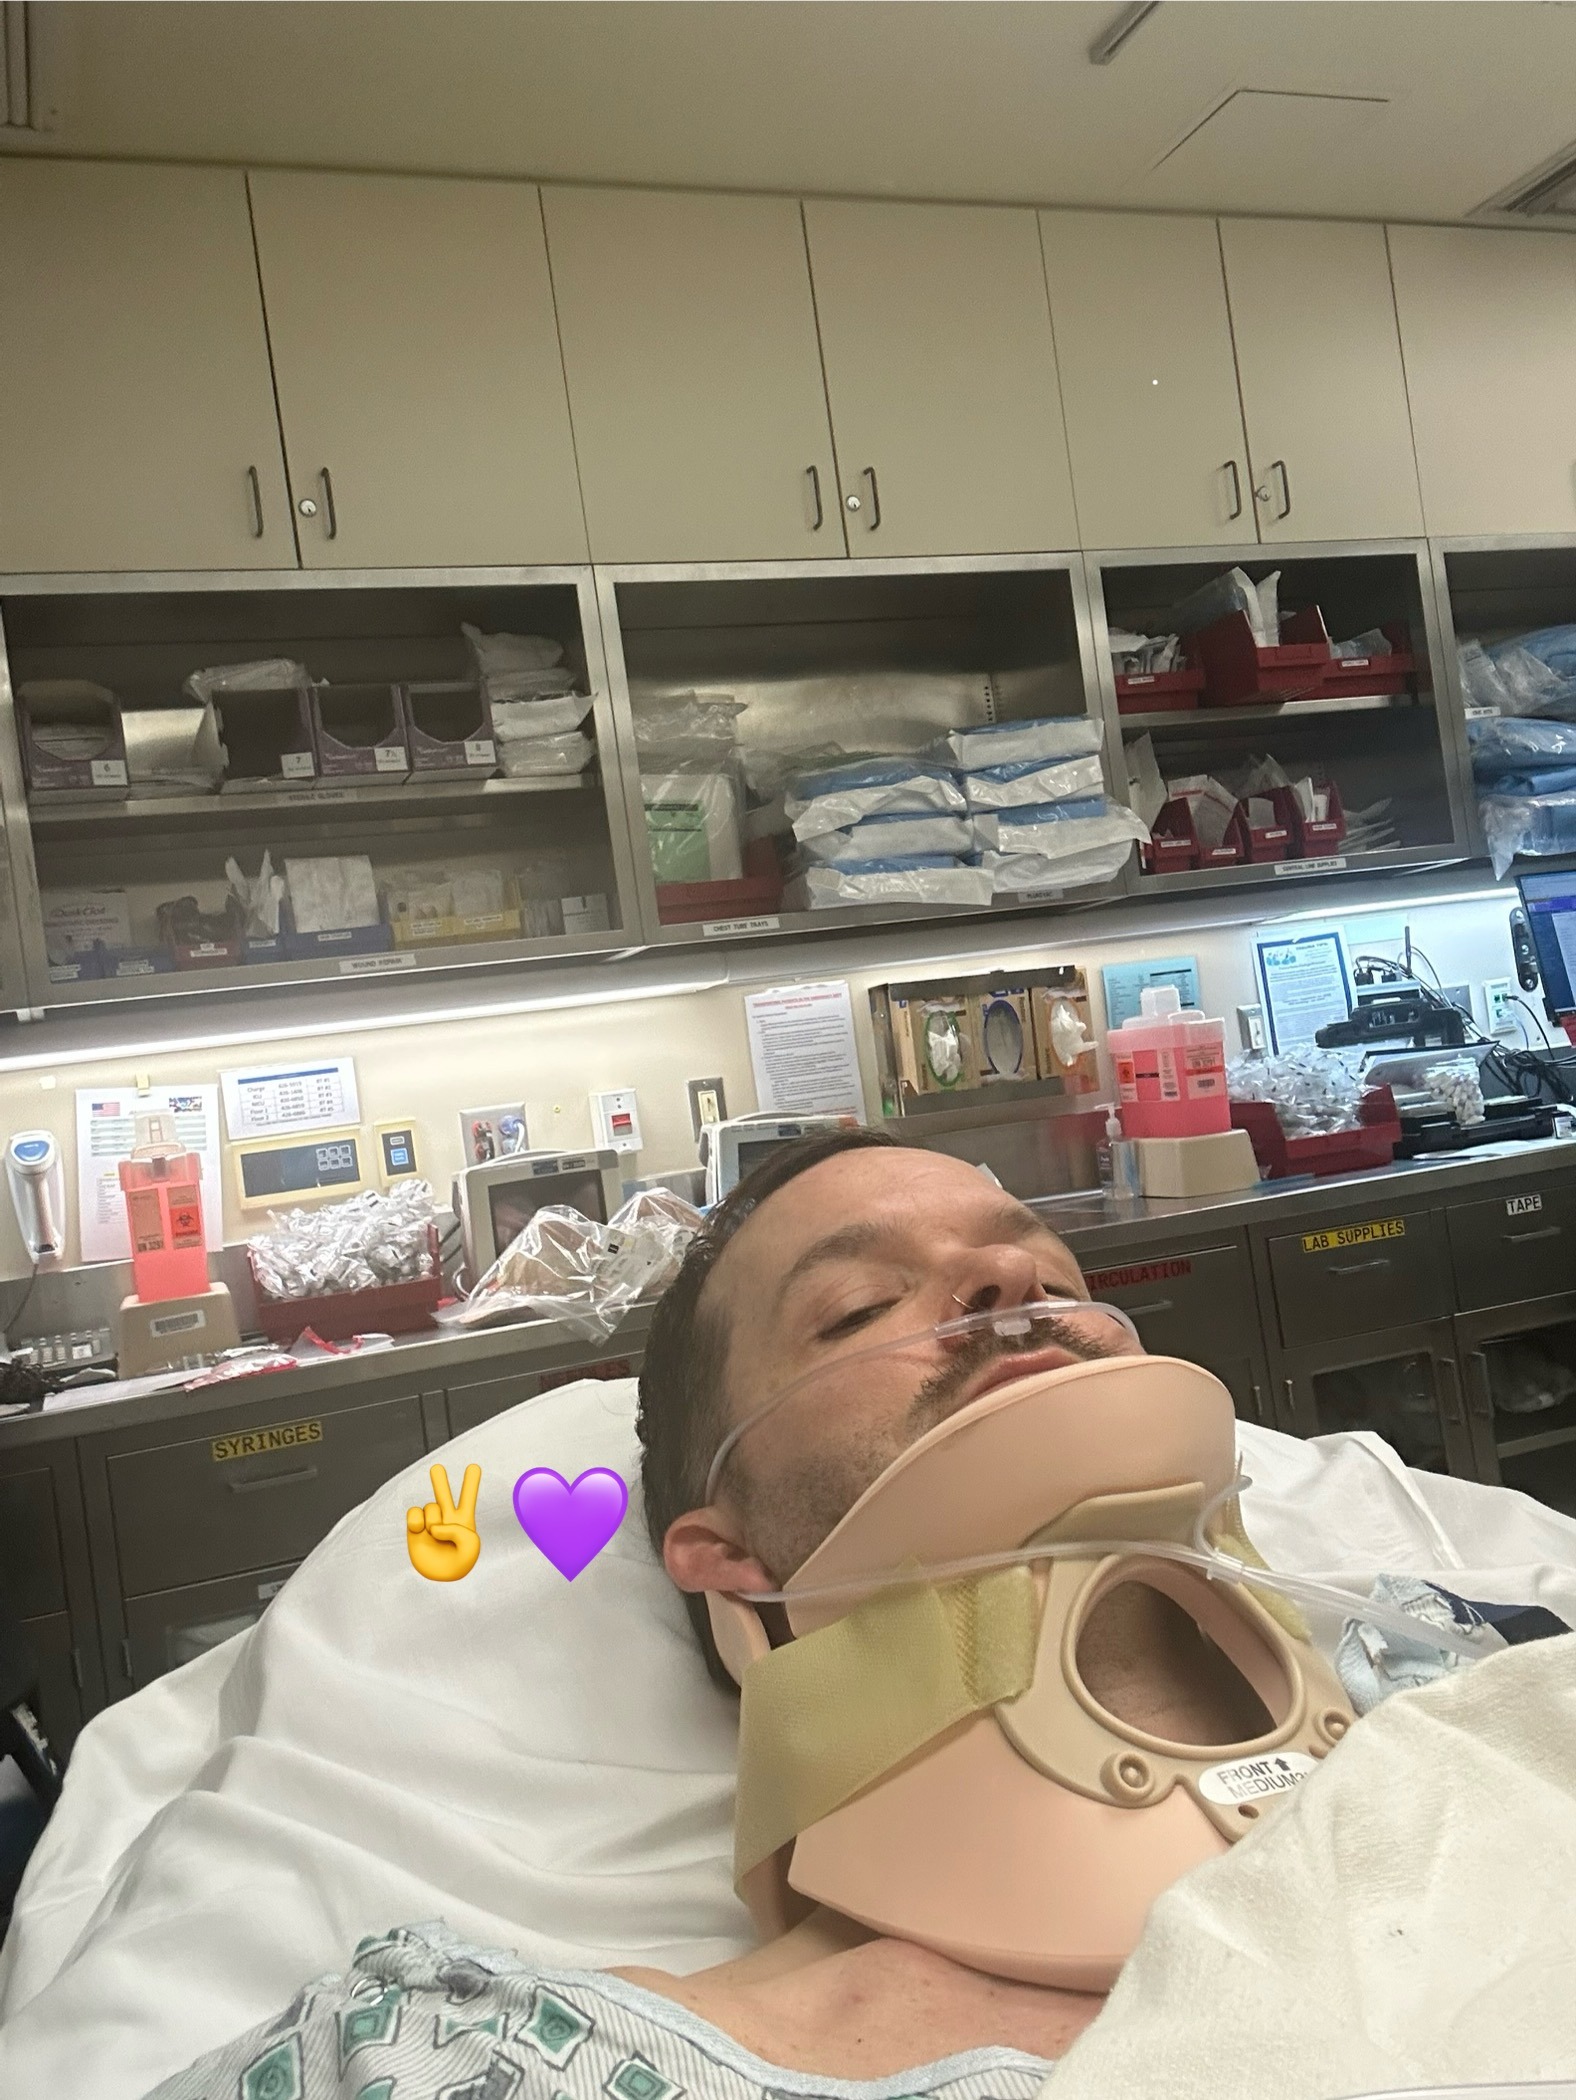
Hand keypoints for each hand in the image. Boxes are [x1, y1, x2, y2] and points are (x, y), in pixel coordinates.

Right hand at [406, 1462, 481, 1581]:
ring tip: (435, 1533)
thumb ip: (458, 1530)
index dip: (470, 1482)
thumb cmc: (460, 1563)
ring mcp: (430, 1522)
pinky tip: (419, 1530)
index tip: (474, 1466)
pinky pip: (414, 1512)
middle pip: (444, 1494)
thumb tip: (435, 1526)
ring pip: (431, 1504)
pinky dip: (417, 1520)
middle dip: (439, 1481)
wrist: (440, 1579)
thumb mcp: (471, 1547)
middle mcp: (446, 1518)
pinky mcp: (415, 1529)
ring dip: (434, 1518)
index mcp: (464, 1520)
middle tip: (437, 1467)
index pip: (468, 1497)